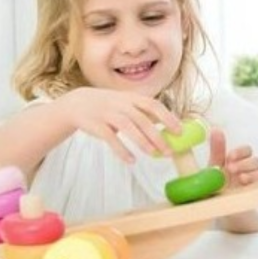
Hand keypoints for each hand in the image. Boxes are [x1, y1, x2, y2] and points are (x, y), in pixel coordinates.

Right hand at [61, 87, 182, 163]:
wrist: (78, 103)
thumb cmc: (109, 106)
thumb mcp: (127, 103)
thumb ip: (144, 112)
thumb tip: (168, 125)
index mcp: (132, 98)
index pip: (154, 105)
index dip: (168, 117)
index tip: (179, 131)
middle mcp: (121, 104)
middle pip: (143, 120)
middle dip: (158, 136)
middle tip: (169, 151)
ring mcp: (108, 113)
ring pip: (128, 128)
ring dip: (142, 142)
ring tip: (153, 154)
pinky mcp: (96, 125)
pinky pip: (111, 139)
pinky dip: (122, 150)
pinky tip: (131, 161)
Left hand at [208, 127, 257, 186]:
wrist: (214, 209)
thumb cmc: (213, 188)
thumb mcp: (213, 168)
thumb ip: (217, 150)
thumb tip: (216, 129)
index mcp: (238, 163)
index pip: (246, 151)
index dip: (240, 152)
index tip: (230, 157)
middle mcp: (248, 171)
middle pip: (256, 161)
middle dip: (244, 163)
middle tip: (231, 169)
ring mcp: (253, 182)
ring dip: (252, 173)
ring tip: (240, 179)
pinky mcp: (257, 192)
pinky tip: (246, 185)